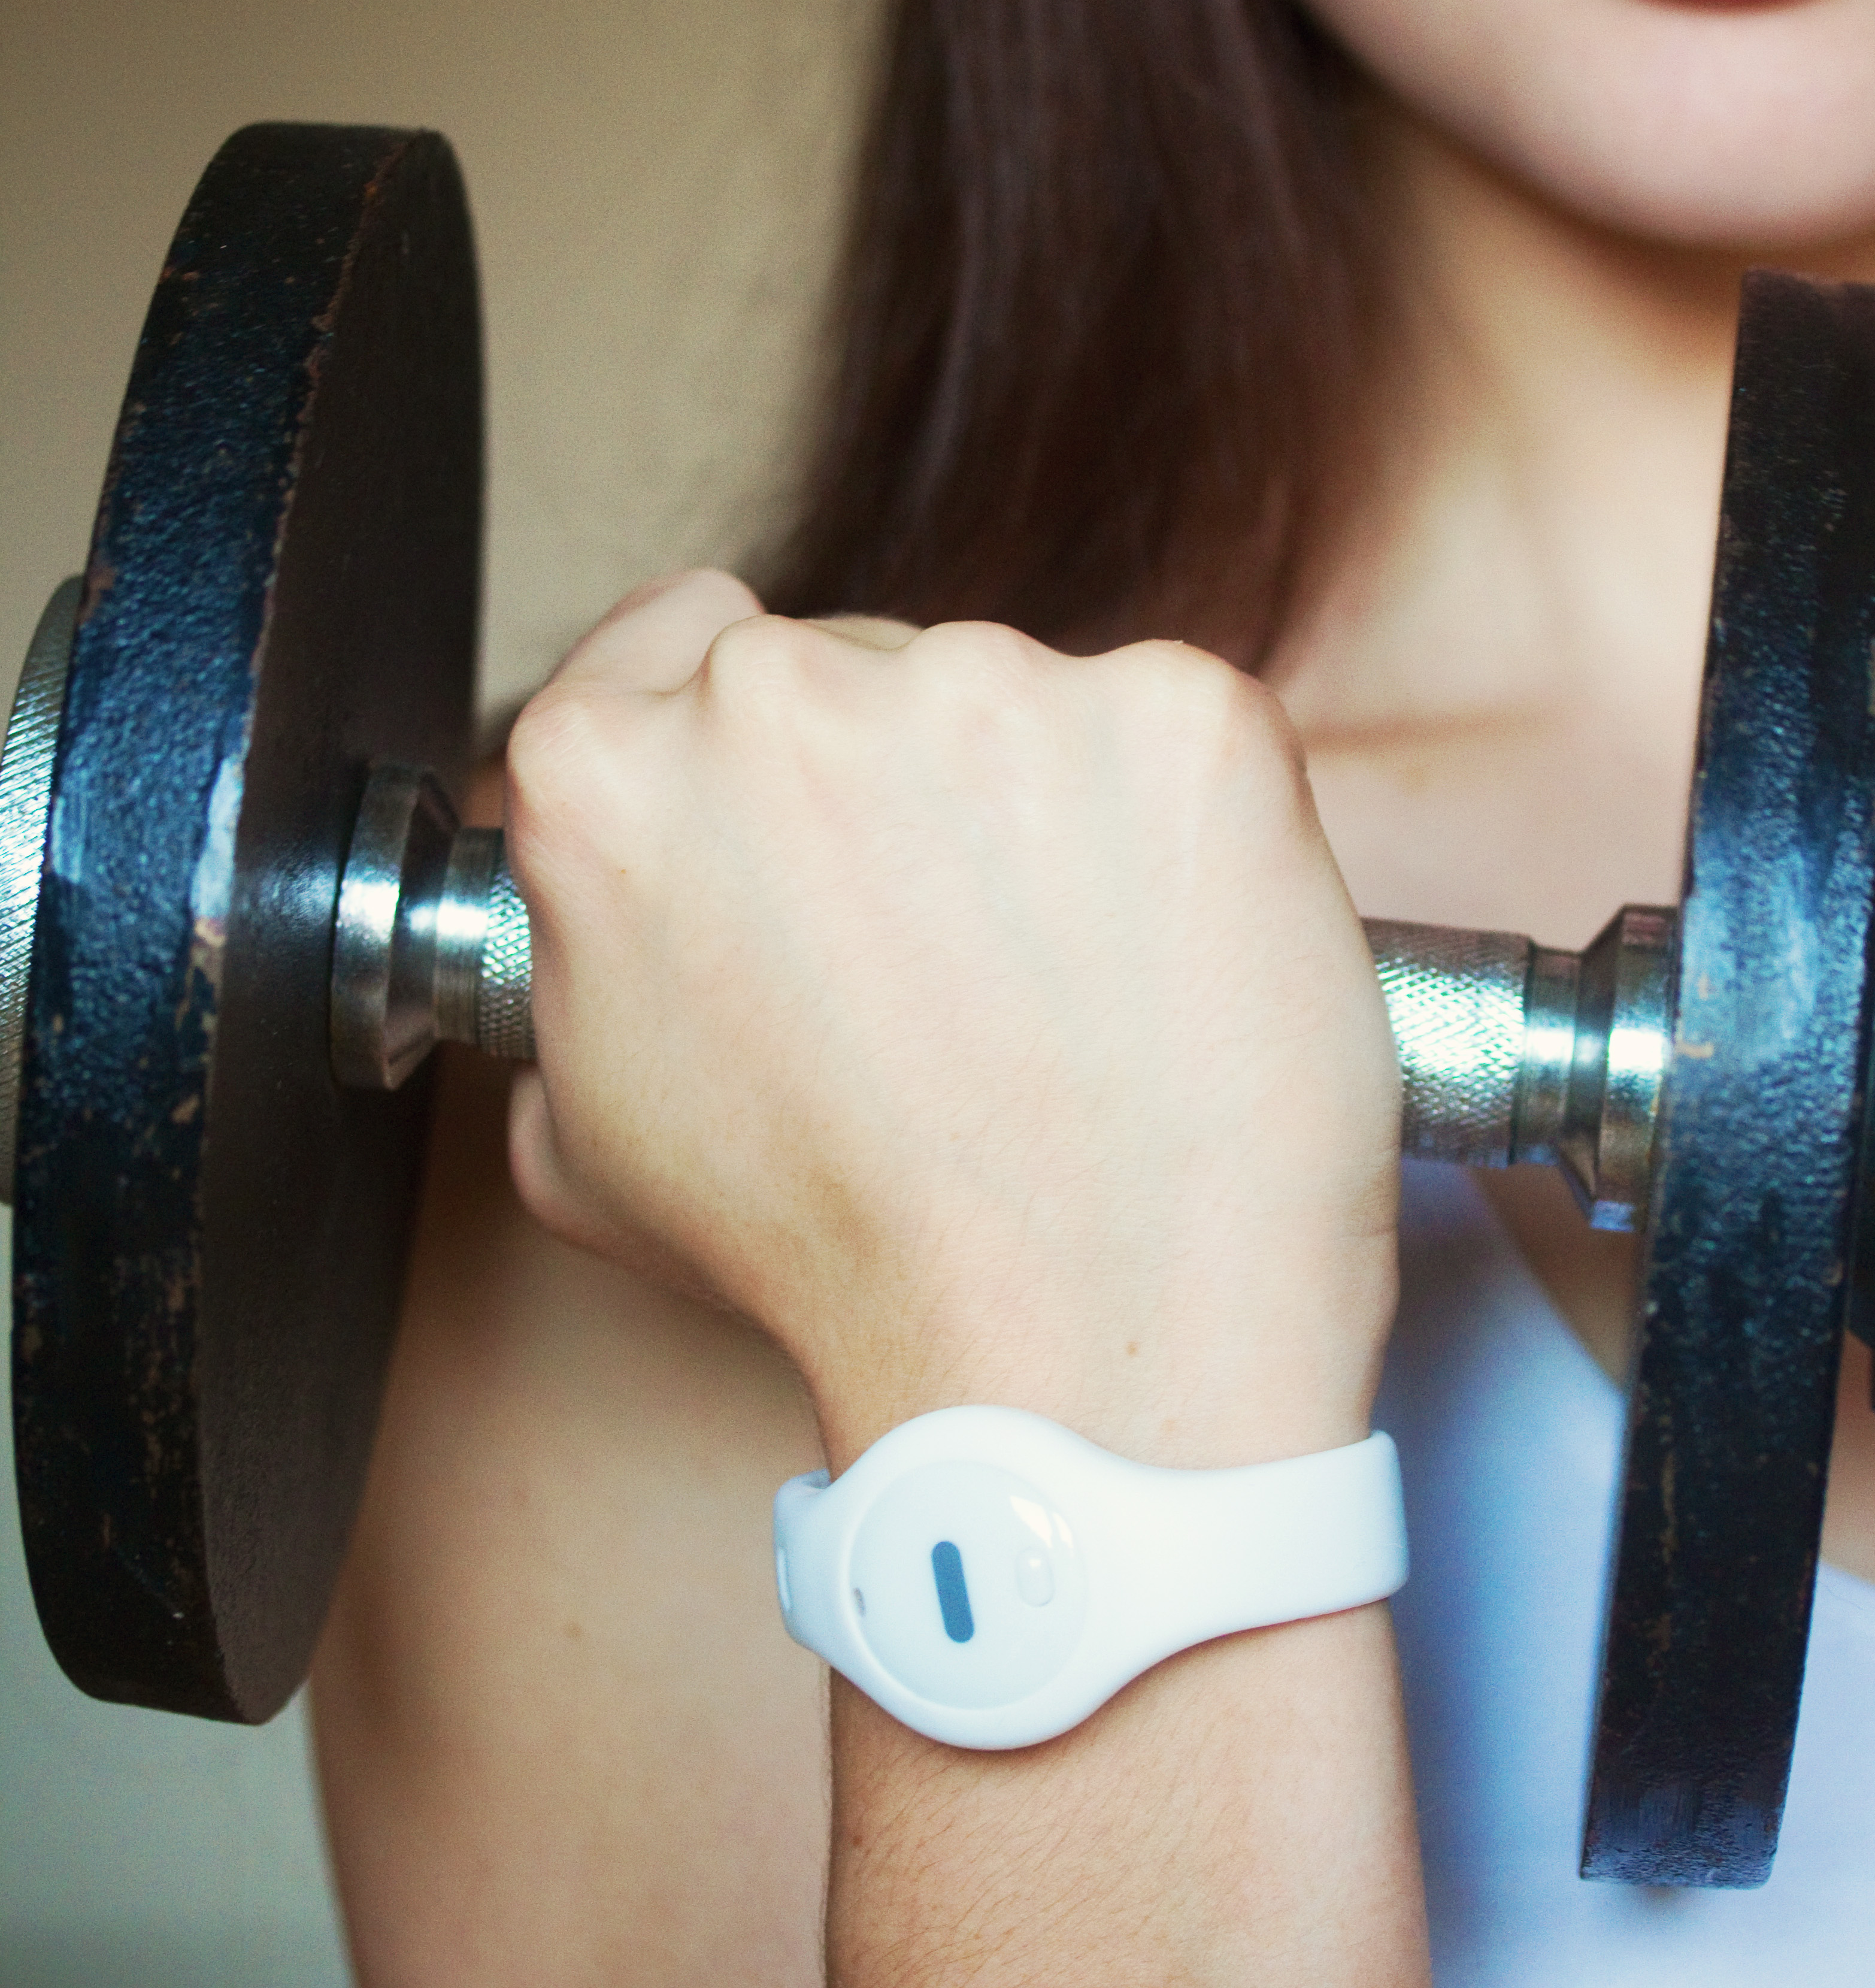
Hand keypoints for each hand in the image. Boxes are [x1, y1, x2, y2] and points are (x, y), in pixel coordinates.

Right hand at [505, 572, 1399, 1468]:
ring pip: (1022, 698)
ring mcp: (995, 686)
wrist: (1077, 1348)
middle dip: (906, 783)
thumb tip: (602, 931)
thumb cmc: (844, 1266)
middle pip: (858, 664)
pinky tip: (1170, 961)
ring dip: (1049, 804)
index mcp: (609, 776)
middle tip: (957, 956)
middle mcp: (782, 696)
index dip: (750, 729)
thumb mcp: (588, 1146)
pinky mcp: (1183, 716)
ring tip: (1073, 988)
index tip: (818, 803)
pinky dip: (1186, 826)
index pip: (676, 639)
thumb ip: (576, 971)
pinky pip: (1179, 729)